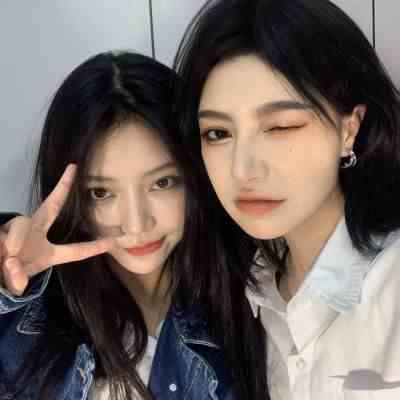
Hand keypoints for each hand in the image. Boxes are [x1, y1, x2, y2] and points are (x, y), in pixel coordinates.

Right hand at [0, 164, 114, 295]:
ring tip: (7, 260)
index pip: (75, 251)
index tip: (114, 241)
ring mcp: (15, 228)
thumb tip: (12, 262)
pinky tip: (0, 256)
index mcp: (48, 252)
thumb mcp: (15, 283)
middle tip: (74, 168)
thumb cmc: (5, 277)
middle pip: (51, 207)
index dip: (94, 247)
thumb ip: (17, 279)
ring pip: (20, 226)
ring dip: (14, 242)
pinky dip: (2, 245)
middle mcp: (34, 234)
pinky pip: (3, 234)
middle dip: (63, 187)